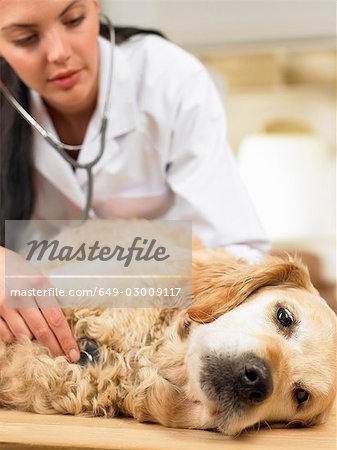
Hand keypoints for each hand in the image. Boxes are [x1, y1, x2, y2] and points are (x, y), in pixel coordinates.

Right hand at [0, 246, 79, 361]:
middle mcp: (21, 296)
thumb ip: (47, 296)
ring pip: (23, 335)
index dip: (66, 338)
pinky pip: (6, 335)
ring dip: (33, 340)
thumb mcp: (36, 276)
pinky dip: (14, 337)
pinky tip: (18, 331)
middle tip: (64, 358)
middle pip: (42, 330)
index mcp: (38, 284)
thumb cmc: (15, 269)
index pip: (56, 318)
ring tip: (40, 339)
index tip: (73, 353)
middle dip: (55, 347)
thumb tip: (62, 321)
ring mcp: (4, 305)